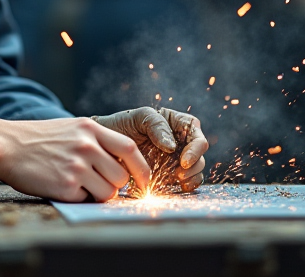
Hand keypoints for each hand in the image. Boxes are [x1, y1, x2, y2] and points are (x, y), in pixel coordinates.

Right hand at [0, 116, 149, 202]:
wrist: (7, 146)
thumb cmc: (38, 140)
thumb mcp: (71, 129)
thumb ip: (96, 142)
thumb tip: (122, 166)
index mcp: (90, 129)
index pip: (130, 149)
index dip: (141, 169)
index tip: (143, 181)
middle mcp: (87, 146)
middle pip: (121, 176)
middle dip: (115, 186)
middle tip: (99, 184)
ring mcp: (77, 166)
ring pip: (108, 192)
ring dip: (98, 195)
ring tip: (79, 185)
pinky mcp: (66, 185)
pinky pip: (87, 200)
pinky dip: (79, 199)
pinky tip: (62, 186)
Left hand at [91, 107, 207, 191]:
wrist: (104, 146)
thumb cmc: (121, 126)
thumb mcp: (138, 117)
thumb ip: (157, 125)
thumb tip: (172, 146)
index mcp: (175, 123)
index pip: (195, 131)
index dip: (195, 147)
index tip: (183, 160)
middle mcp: (180, 141)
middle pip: (199, 153)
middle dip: (194, 165)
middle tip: (178, 174)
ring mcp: (176, 159)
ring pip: (196, 170)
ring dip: (191, 177)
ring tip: (175, 180)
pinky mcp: (170, 175)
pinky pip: (185, 182)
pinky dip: (184, 186)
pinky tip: (174, 187)